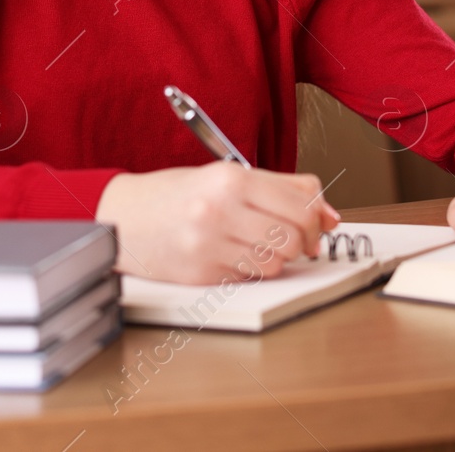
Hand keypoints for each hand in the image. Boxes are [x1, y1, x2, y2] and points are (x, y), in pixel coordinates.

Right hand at [95, 163, 339, 284]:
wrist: (124, 216)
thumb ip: (283, 189)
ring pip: (276, 263)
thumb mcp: (227, 176)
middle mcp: (219, 210)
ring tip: (255, 244)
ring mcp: (208, 245)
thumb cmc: (178, 195)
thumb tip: (330, 215)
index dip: (318, 219)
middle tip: (293, 239)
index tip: (318, 224)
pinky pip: (249, 277)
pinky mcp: (201, 274)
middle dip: (301, 241)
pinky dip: (250, 269)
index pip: (301, 204)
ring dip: (275, 258)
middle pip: (294, 237)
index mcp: (231, 179)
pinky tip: (231, 254)